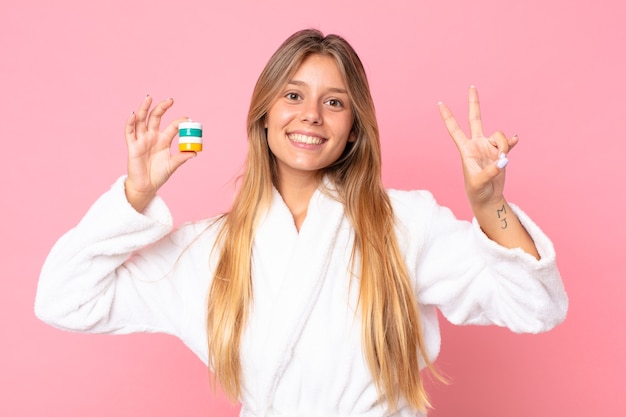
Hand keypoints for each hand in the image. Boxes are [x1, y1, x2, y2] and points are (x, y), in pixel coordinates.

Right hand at [124, 96, 195, 211]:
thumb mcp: (172, 165)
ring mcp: (142, 139)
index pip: (172, 126)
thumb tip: (195, 152)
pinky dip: (131, 122)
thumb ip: (181, 158)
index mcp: (164, 140)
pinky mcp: (132, 145)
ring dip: (144, 108)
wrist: (146, 186)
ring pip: (142, 120)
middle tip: (170, 100)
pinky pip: (130, 132)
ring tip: (149, 98)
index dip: (179, 122)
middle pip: (156, 118)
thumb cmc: (159, 175)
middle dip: (162, 108)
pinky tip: (134, 115)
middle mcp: (152, 136)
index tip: (188, 120)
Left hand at [438, 86, 518, 207]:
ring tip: (502, 162)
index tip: (440, 103)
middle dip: (474, 103)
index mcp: (466, 149)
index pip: (454, 129)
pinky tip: (516, 141)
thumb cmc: (477, 191)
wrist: (487, 198)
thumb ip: (491, 171)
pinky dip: (512, 143)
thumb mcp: (479, 182)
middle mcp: (477, 144)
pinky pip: (509, 143)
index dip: (448, 117)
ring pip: (499, 135)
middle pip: (475, 119)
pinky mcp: (500, 153)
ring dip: (504, 146)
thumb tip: (504, 160)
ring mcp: (489, 148)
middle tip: (471, 86)